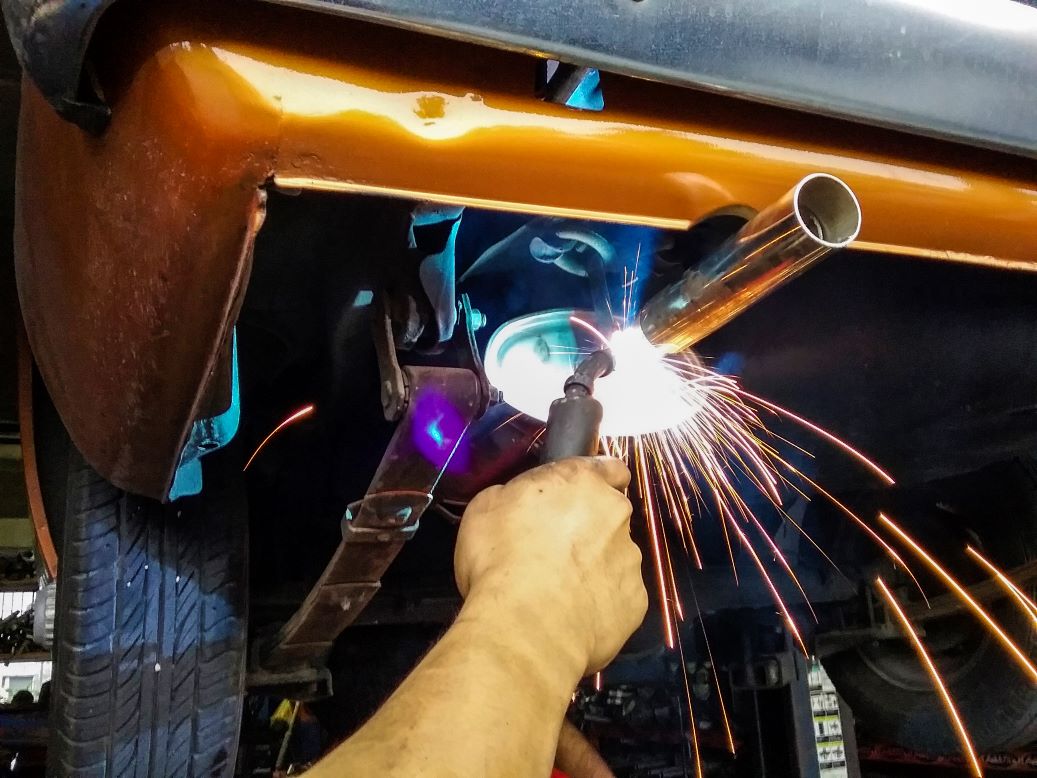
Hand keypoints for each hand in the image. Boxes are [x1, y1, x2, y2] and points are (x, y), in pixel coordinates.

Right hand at [454, 457, 647, 675]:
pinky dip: (600, 603)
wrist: (524, 628)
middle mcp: (615, 515)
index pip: (610, 468)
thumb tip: (521, 503)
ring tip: (558, 592)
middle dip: (590, 529)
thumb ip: (516, 495)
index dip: (599, 479)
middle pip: (610, 516)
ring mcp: (630, 560)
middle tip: (554, 552)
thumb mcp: (486, 507)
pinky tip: (571, 615)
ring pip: (615, 557)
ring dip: (595, 567)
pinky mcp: (635, 602)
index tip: (583, 496)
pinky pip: (618, 597)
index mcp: (582, 482)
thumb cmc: (500, 559)